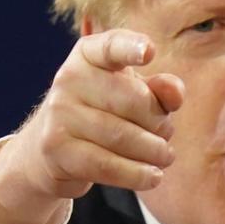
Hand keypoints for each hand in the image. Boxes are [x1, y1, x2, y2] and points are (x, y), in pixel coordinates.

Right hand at [0, 30, 184, 223]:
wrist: (49, 150)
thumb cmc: (104, 115)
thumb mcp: (133, 96)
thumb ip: (160, 90)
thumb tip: (175, 94)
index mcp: (89, 55)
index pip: (112, 46)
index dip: (130, 48)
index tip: (149, 52)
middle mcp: (69, 78)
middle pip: (133, 100)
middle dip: (159, 122)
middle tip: (165, 135)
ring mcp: (59, 113)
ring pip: (122, 137)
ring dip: (154, 151)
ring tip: (164, 156)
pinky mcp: (56, 149)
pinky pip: (106, 165)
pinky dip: (137, 174)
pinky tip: (153, 177)